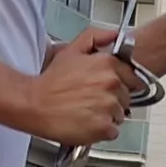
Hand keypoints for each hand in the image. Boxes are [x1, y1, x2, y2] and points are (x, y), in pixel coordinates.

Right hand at [22, 30, 129, 146]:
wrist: (33, 104)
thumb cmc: (51, 81)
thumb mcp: (71, 50)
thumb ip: (96, 37)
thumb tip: (115, 34)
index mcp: (108, 64)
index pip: (132, 78)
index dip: (118, 84)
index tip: (105, 89)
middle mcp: (113, 84)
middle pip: (126, 98)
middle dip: (112, 100)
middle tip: (90, 100)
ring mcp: (110, 107)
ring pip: (120, 115)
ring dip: (107, 116)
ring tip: (86, 112)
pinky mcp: (104, 128)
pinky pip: (113, 132)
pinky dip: (102, 131)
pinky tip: (86, 123)